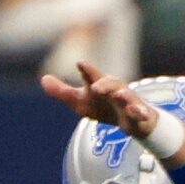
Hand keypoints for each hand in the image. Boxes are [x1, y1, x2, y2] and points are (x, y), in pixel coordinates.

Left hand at [39, 58, 154, 134]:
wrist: (130, 120)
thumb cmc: (102, 106)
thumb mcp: (80, 101)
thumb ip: (62, 91)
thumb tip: (43, 79)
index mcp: (100, 85)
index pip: (92, 77)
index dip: (87, 71)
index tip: (80, 63)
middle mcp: (115, 90)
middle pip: (111, 84)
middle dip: (104, 84)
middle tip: (95, 87)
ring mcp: (129, 101)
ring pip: (128, 97)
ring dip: (124, 96)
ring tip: (120, 95)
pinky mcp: (139, 114)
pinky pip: (141, 113)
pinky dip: (140, 113)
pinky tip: (140, 113)